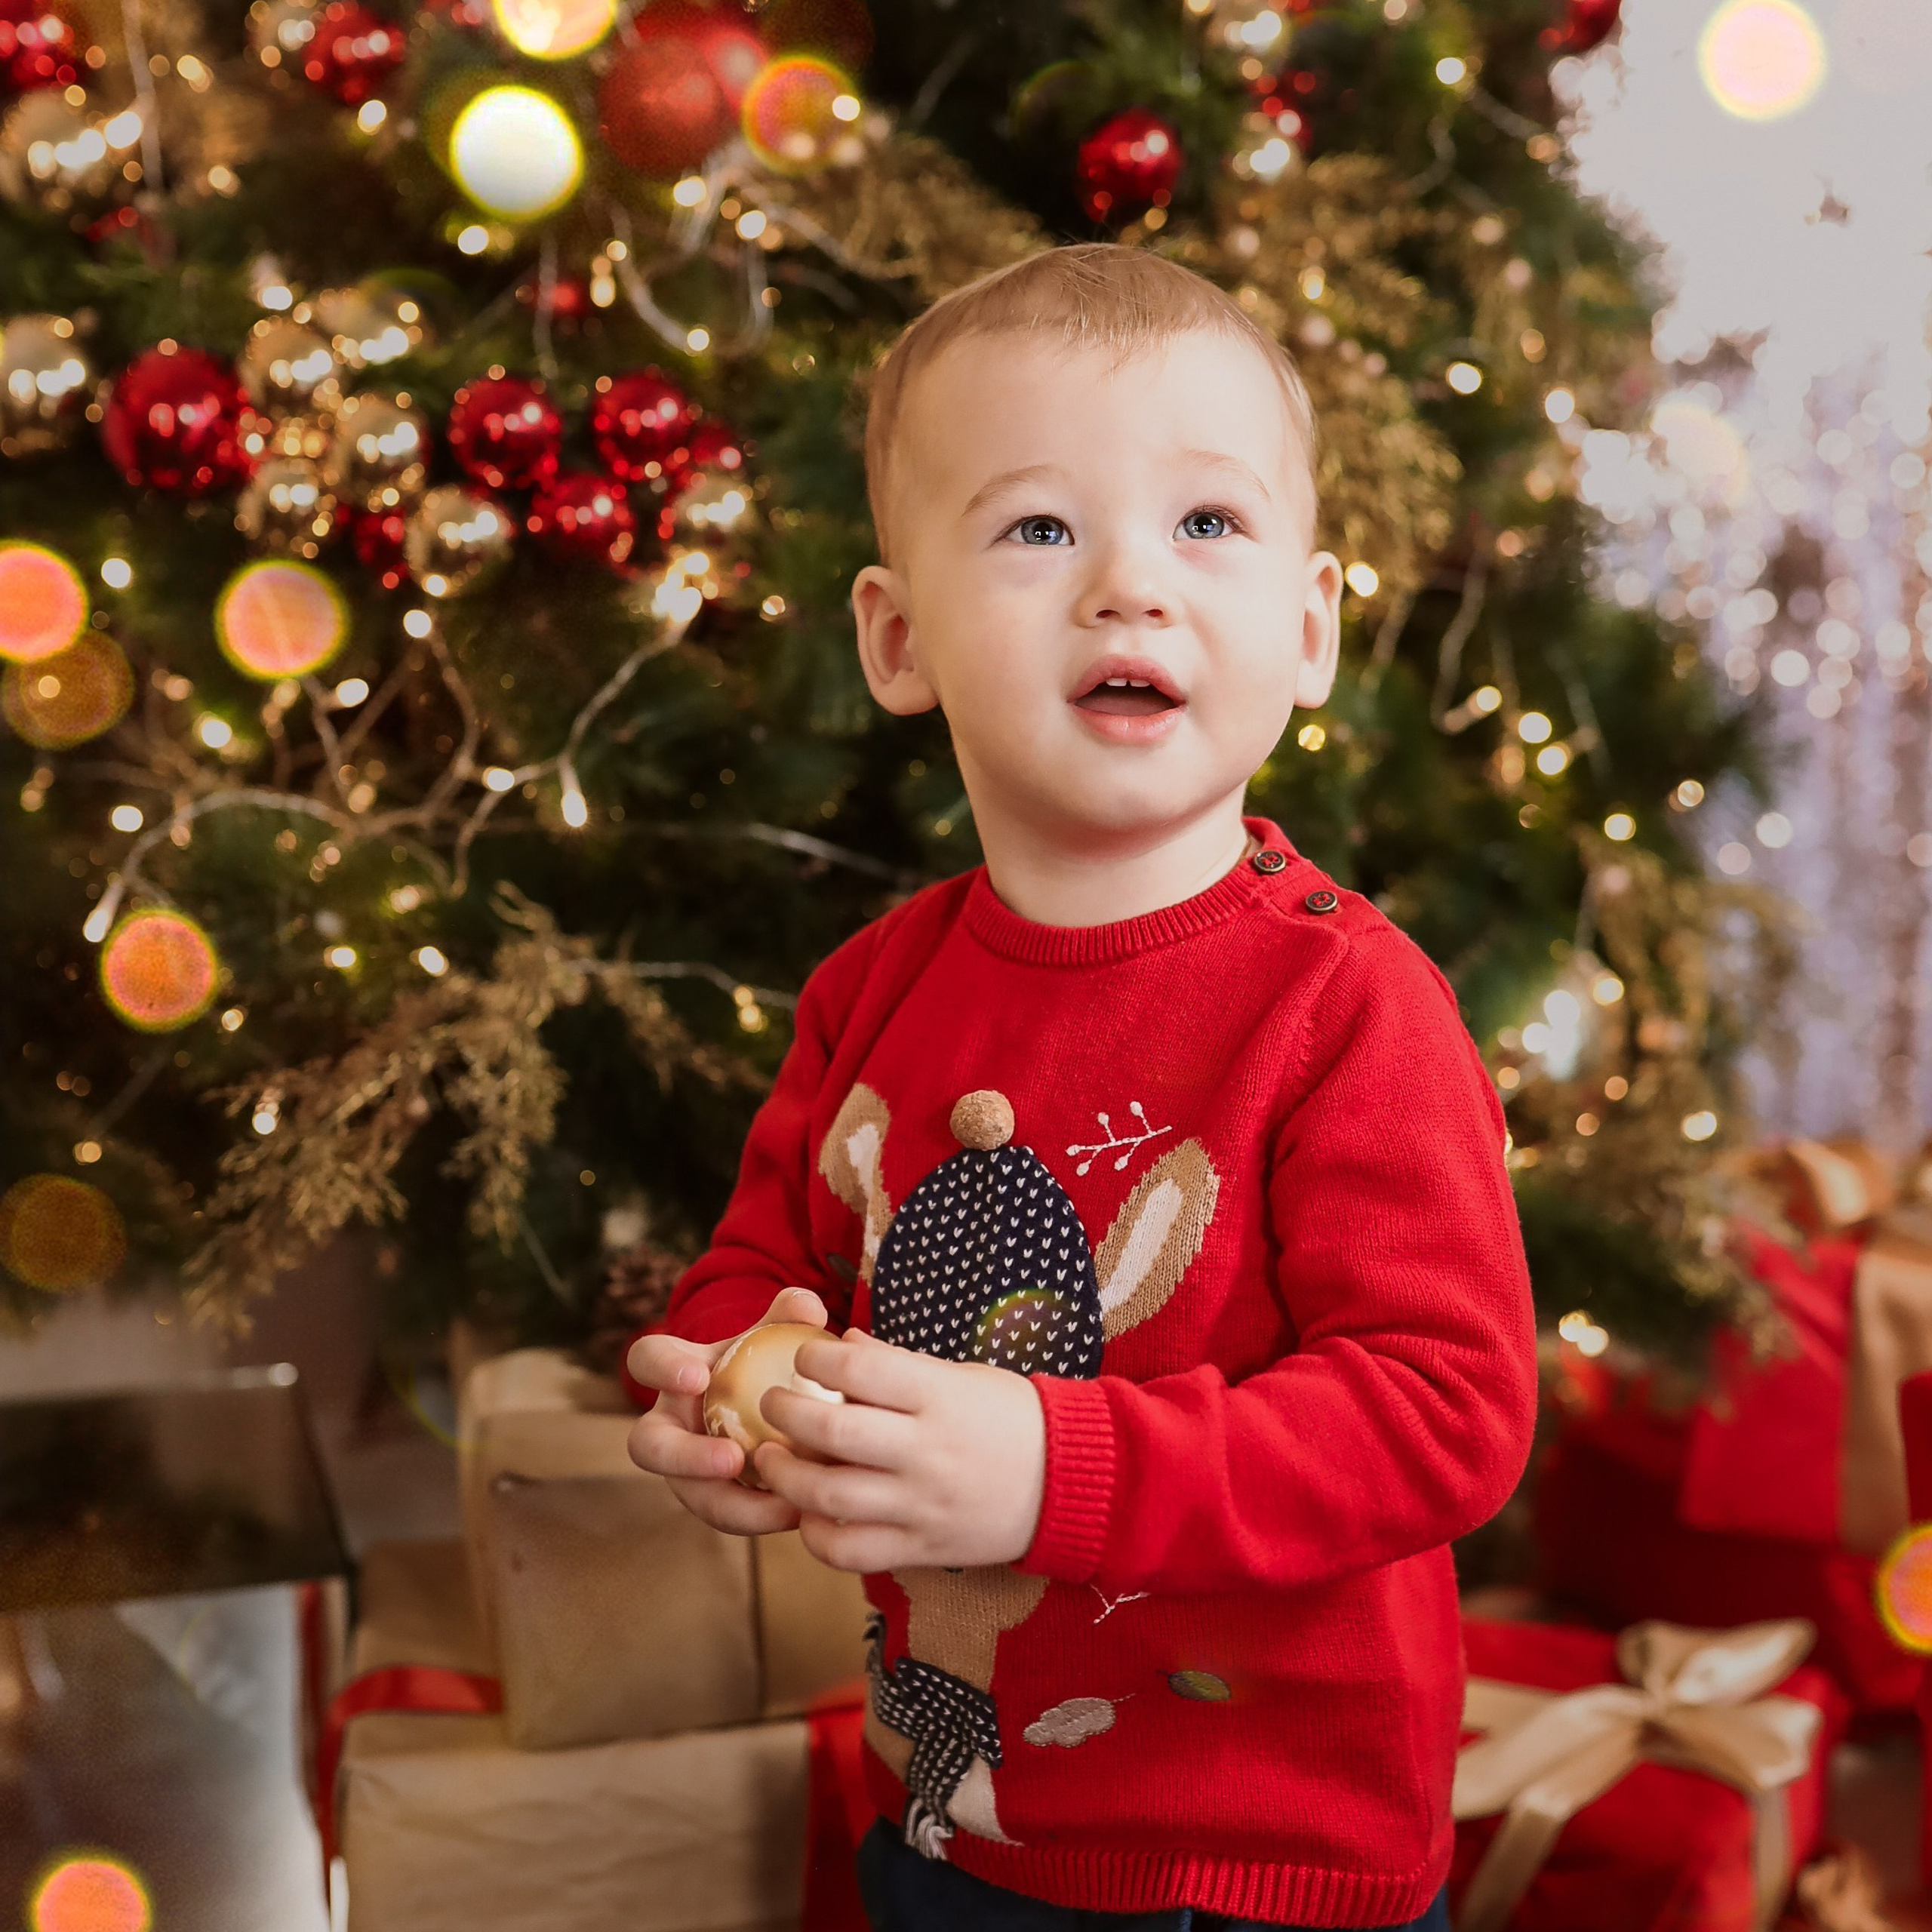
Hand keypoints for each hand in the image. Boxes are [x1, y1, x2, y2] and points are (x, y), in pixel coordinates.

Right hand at [625, 1286, 827, 1535]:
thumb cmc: (760, 1360)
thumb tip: (809, 1308)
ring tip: (783, 1505)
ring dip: (734, 1505)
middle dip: (684, 1457)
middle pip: (649, 1447)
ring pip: (692, 1496)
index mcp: (674, 1372)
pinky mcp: (713, 1502)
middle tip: (732, 1460)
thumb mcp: (770, 1335)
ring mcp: (685, 1471)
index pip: (647, 1359)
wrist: (768, 1407)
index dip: (663, 1369)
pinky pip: (729, 1516)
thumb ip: (786, 1316)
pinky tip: (803, 1513)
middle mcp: (668, 1426)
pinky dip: (763, 1516)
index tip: (695, 1378)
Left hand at [753, 1330, 1046, 1573]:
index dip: (817, 1360)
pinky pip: (852, 1551)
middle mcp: (927, 1451)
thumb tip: (839, 1345)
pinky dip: (817, 1536)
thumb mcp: (962, 1376)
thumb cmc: (1014, 1418)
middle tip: (771, 1404)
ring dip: (786, 1477)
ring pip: (831, 1496)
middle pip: (834, 1432)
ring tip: (770, 1460)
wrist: (1070, 1484)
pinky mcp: (922, 1549)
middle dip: (786, 1414)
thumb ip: (897, 1364)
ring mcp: (923, 1505)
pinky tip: (808, 1515)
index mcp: (940, 1397)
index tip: (803, 1358)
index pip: (860, 1370)